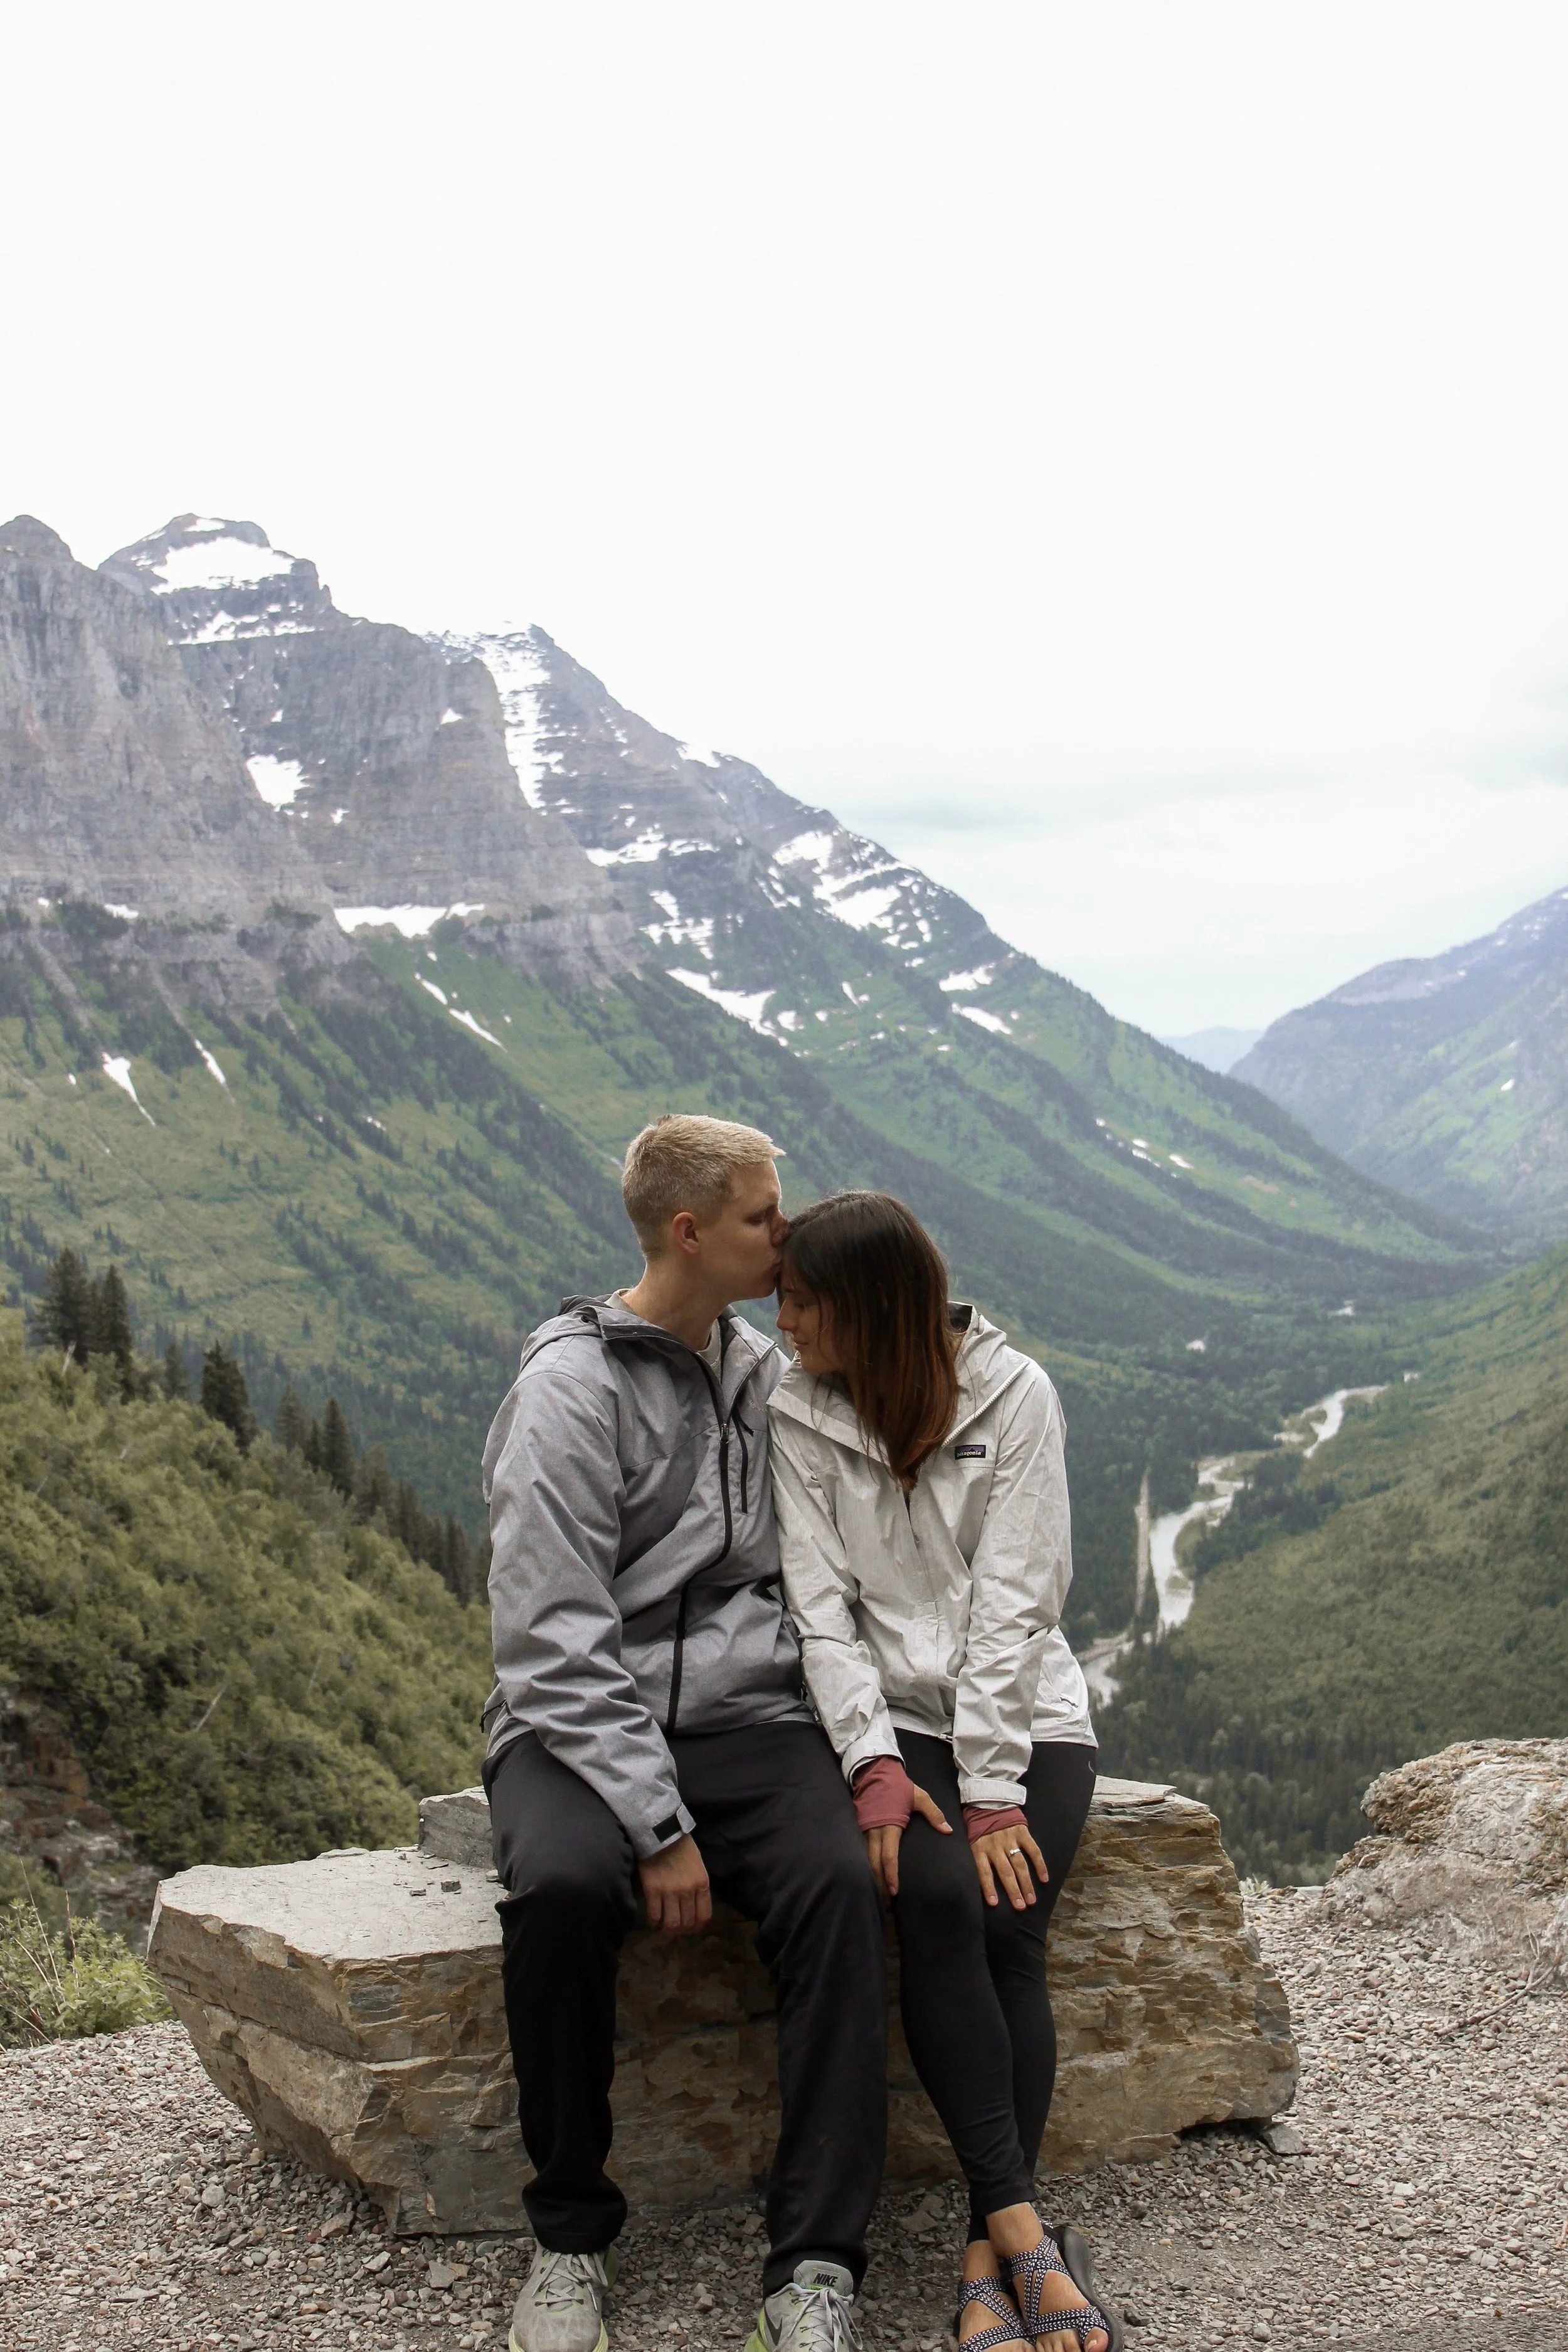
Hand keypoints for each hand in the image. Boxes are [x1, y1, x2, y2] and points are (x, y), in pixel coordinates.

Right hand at [639, 1833, 711, 1934]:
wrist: (662, 1834)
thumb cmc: (682, 1848)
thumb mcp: (698, 1866)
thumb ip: (698, 1887)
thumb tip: (693, 1907)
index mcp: (702, 1884)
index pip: (704, 1916)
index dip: (696, 1928)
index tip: (690, 1929)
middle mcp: (688, 1891)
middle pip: (687, 1922)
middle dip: (681, 1930)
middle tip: (674, 1929)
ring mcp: (670, 1891)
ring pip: (671, 1923)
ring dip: (667, 1930)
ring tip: (663, 1928)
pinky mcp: (653, 1890)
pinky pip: (654, 1915)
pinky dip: (653, 1922)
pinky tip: (653, 1921)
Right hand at [864, 1782, 950, 1898]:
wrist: (875, 1772)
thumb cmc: (898, 1785)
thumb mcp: (919, 1796)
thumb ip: (934, 1813)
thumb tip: (948, 1830)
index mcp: (890, 1825)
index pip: (888, 1857)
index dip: (891, 1875)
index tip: (895, 1890)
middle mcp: (874, 1830)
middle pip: (874, 1864)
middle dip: (879, 1883)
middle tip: (887, 1901)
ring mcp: (864, 1829)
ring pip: (865, 1859)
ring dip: (872, 1876)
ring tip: (879, 1892)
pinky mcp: (859, 1827)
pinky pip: (862, 1850)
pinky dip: (866, 1865)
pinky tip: (871, 1874)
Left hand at [971, 1822, 1047, 1910]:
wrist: (988, 1802)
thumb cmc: (978, 1827)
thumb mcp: (971, 1841)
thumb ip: (976, 1858)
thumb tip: (977, 1883)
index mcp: (979, 1848)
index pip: (984, 1871)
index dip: (989, 1888)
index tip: (994, 1904)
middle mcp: (995, 1845)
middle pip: (1005, 1872)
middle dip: (1013, 1891)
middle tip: (1020, 1907)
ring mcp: (1010, 1839)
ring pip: (1019, 1865)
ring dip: (1026, 1884)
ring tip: (1031, 1900)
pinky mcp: (1022, 1832)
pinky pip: (1033, 1850)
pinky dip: (1039, 1865)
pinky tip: (1044, 1879)